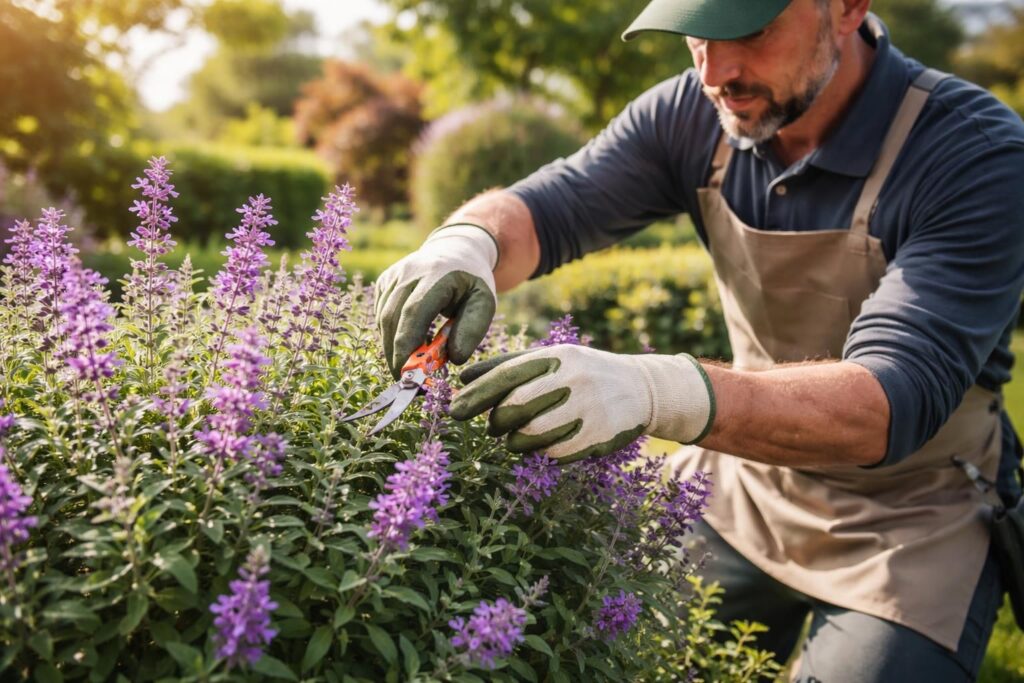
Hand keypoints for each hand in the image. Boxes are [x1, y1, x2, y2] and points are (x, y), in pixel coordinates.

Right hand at [374, 224, 498, 377]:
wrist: (456, 251)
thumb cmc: (473, 282)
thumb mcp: (485, 302)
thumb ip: (472, 329)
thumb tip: (454, 359)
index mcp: (437, 275)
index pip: (413, 312)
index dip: (406, 345)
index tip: (409, 373)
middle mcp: (409, 271)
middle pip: (391, 318)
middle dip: (394, 353)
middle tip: (405, 381)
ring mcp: (394, 275)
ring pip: (382, 318)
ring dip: (391, 347)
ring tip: (410, 365)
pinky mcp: (385, 281)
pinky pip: (381, 313)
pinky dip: (390, 334)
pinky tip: (408, 344)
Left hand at [449, 345, 715, 461]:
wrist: (643, 389)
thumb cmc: (585, 372)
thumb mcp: (553, 358)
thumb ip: (509, 366)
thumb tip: (462, 377)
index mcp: (557, 356)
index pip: (506, 376)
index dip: (476, 395)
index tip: (455, 409)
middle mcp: (573, 379)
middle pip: (514, 408)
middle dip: (496, 422)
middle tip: (494, 427)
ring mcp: (588, 408)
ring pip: (532, 435)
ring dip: (516, 441)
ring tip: (516, 438)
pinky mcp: (598, 436)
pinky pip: (555, 452)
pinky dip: (542, 452)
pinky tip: (545, 444)